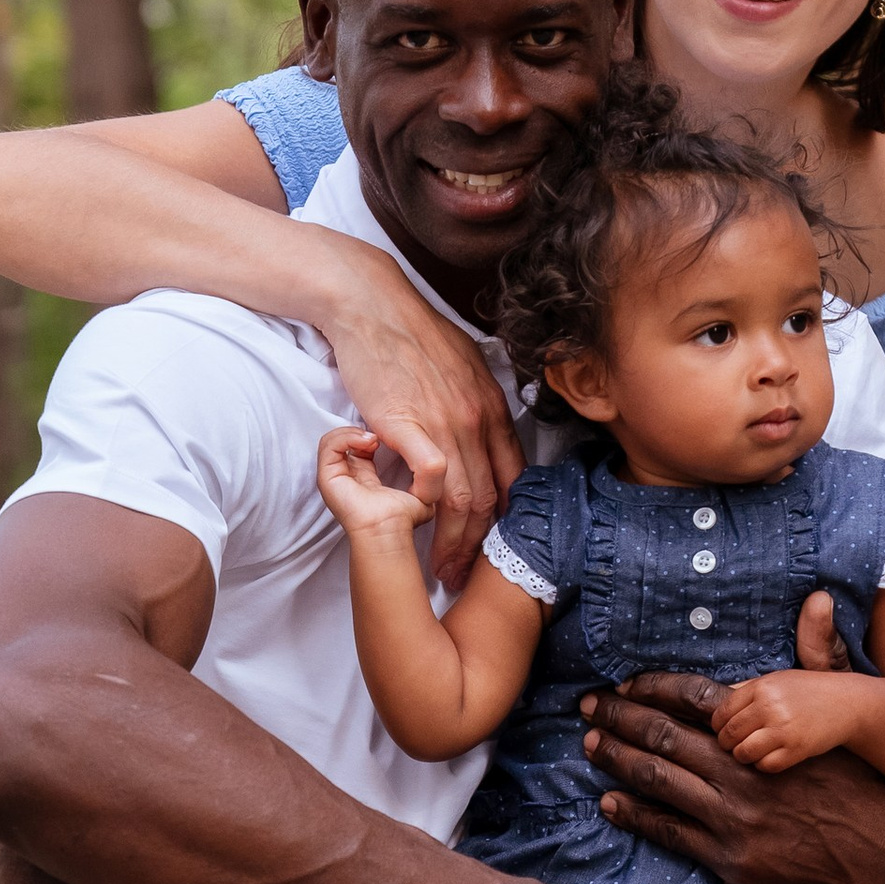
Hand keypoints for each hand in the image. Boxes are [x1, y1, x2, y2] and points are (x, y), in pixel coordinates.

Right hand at [314, 423, 432, 541]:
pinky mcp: (327, 476)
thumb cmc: (402, 518)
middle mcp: (346, 477)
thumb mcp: (421, 496)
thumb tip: (436, 478)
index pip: (360, 448)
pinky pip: (328, 445)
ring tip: (373, 439)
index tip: (390, 436)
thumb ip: (426, 483)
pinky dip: (346, 436)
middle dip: (361, 430)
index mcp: (365, 479)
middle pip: (343, 441)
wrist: (389, 528)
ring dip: (353, 432)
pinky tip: (368, 442)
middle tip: (380, 434)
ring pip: (332, 440)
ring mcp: (334, 477)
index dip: (372, 436)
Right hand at [317, 249, 523, 590]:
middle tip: (465, 577)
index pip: (513, 479)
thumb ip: (476, 408)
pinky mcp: (409, 422)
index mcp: (493, 410)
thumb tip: (482, 439)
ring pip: (464, 500)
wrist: (371, 306)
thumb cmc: (411, 336)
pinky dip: (427, 509)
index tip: (493, 551)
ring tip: (442, 571)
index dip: (506, 523)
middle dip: (480, 548)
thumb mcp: (463, 368)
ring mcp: (446, 422)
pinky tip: (415, 527)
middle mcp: (478, 420)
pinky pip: (433, 479)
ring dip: (454, 544)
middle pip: (490, 500)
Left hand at [581, 650, 884, 883]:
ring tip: (589, 744)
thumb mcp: (841, 712)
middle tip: (587, 706)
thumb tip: (820, 597)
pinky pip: (668, 830)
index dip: (651, 689)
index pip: (694, 698)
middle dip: (619, 718)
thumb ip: (820, 654)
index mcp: (765, 729)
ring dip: (617, 759)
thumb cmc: (854, 777)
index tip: (623, 684)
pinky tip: (609, 800)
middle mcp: (742, 770)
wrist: (878, 848)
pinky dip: (634, 813)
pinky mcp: (729, 856)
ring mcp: (733, 816)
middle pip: (664, 736)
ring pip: (658, 781)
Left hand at [711, 667, 853, 773]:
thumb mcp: (776, 680)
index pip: (721, 713)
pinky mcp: (797, 749)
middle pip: (729, 734)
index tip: (724, 730)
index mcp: (762, 687)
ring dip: (743, 756)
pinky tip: (770, 757)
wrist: (847, 703)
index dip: (718, 726)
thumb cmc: (808, 691)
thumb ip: (746, 691)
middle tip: (733, 745)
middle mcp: (770, 707)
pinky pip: (766, 765)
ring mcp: (784, 730)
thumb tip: (711, 705)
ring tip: (750, 752)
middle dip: (726, 743)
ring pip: (743, 753)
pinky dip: (763, 765)